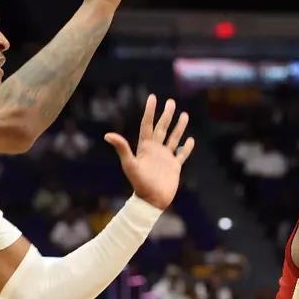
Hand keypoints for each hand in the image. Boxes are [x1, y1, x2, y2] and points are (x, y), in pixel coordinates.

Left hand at [105, 94, 193, 208]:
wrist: (151, 201)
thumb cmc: (139, 183)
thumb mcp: (130, 164)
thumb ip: (122, 149)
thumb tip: (108, 135)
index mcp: (145, 147)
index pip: (148, 125)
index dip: (150, 111)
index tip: (153, 97)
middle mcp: (155, 150)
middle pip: (162, 128)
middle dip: (166, 115)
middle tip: (171, 102)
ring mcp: (165, 158)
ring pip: (173, 138)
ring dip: (179, 127)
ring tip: (184, 115)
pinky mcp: (174, 167)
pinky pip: (181, 154)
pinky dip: (186, 147)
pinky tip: (190, 139)